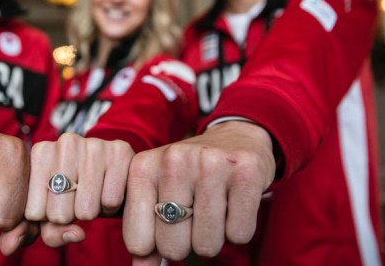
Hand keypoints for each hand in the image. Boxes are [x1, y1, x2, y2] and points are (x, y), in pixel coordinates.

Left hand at [24, 132, 134, 246]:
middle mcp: (65, 142)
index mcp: (40, 152)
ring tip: (94, 194)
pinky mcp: (120, 151)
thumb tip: (76, 235)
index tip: (58, 202)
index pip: (34, 213)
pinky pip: (110, 202)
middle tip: (79, 198)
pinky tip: (109, 189)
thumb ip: (52, 233)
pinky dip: (111, 205)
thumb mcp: (55, 212)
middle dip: (71, 216)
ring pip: (85, 210)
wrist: (115, 171)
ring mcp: (93, 144)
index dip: (48, 219)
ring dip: (92, 211)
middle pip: (58, 214)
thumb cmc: (76, 192)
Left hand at [122, 121, 275, 262]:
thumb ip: (145, 235)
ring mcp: (211, 163)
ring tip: (214, 210)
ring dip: (213, 237)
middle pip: (173, 246)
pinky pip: (239, 234)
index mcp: (144, 167)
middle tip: (194, 218)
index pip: (138, 242)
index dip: (153, 247)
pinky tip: (234, 204)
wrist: (235, 137)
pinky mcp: (246, 171)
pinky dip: (238, 229)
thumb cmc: (190, 174)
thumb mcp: (159, 194)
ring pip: (207, 244)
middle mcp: (174, 160)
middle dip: (186, 244)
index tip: (164, 229)